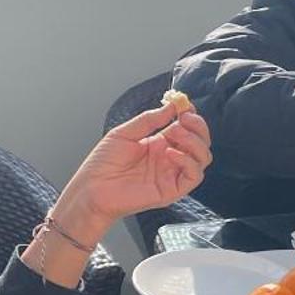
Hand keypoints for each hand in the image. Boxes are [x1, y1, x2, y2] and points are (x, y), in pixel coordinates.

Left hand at [57, 96, 212, 240]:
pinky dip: (188, 161)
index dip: (190, 115)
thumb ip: (149, 120)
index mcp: (159, 143)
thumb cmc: (102, 164)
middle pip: (200, 141)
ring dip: (194, 141)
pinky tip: (170, 153)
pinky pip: (194, 175)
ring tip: (175, 133)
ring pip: (203, 157)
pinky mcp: (172, 190)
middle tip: (184, 118)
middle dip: (197, 126)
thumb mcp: (124, 132)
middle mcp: (169, 158)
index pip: (186, 128)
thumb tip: (172, 106)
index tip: (184, 104)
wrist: (91, 189)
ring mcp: (172, 174)